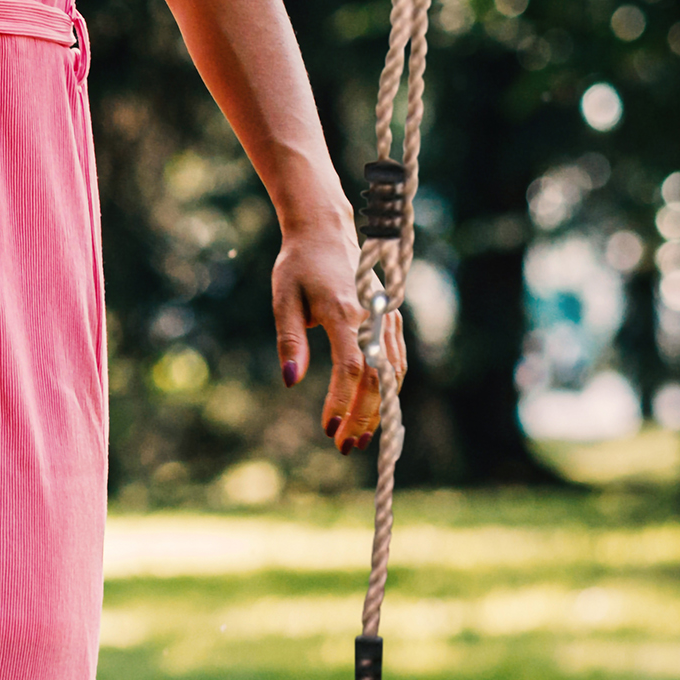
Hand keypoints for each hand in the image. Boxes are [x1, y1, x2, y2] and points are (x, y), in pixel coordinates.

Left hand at [271, 222, 399, 454]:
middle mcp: (372, 316)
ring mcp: (386, 317)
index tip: (328, 428)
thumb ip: (290, 341)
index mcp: (343, 312)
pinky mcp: (390, 318)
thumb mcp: (284, 300)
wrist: (325, 233)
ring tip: (360, 436)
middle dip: (363, 415)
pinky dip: (387, 388)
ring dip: (379, 407)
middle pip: (377, 377)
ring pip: (392, 372)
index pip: (349, 367)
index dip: (341, 401)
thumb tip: (291, 382)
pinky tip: (372, 409)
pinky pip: (396, 361)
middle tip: (346, 446)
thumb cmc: (298, 266)